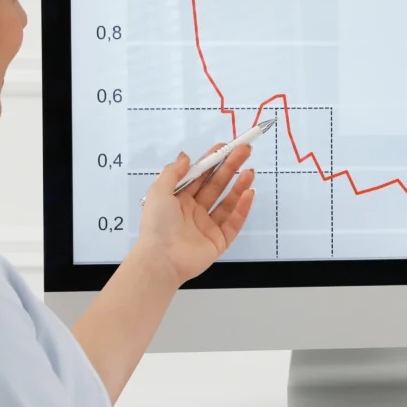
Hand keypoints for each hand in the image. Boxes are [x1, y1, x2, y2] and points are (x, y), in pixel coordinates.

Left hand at [134, 142, 255, 284]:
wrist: (161, 260)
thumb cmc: (157, 225)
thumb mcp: (158, 192)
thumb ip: (173, 172)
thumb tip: (186, 156)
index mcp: (179, 200)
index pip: (200, 176)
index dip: (213, 160)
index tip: (225, 146)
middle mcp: (194, 211)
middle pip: (216, 185)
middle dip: (230, 167)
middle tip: (245, 151)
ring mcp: (208, 226)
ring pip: (228, 202)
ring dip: (239, 185)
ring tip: (250, 170)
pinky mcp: (219, 240)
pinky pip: (234, 221)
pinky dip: (243, 207)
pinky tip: (249, 193)